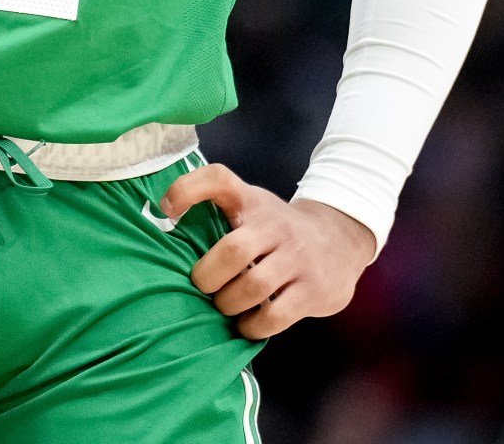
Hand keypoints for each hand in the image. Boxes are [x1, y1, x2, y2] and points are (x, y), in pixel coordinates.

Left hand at [160, 165, 375, 338]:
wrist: (341, 239)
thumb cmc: (276, 229)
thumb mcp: (251, 208)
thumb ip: (216, 213)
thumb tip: (162, 231)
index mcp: (252, 201)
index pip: (219, 178)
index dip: (187, 190)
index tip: (166, 211)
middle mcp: (275, 225)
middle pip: (233, 251)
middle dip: (208, 276)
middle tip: (203, 286)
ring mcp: (298, 258)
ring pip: (253, 286)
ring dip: (229, 304)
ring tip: (225, 306)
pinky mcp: (313, 290)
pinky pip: (275, 316)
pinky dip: (253, 326)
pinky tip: (248, 323)